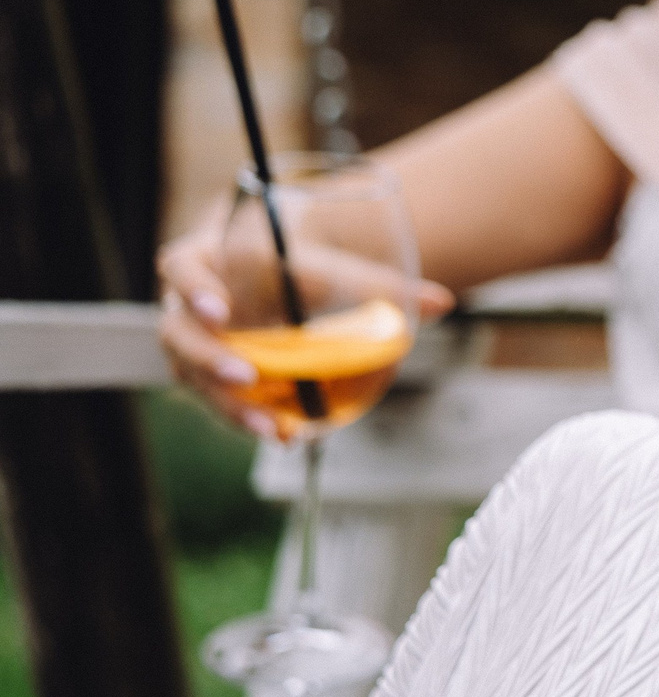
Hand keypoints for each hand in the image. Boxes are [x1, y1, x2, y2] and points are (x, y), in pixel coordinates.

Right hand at [157, 222, 452, 438]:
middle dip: (208, 357)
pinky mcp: (210, 380)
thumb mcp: (336, 270)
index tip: (220, 309)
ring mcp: (195, 347)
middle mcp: (188, 308)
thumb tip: (443, 302)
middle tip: (245, 375)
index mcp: (207, 262)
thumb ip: (381, 285)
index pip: (180, 269)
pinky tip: (289, 435)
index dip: (192, 288)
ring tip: (273, 427)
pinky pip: (220, 401)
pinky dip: (250, 418)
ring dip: (229, 405)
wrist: (282, 283)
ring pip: (195, 379)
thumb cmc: (302, 267)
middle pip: (178, 334)